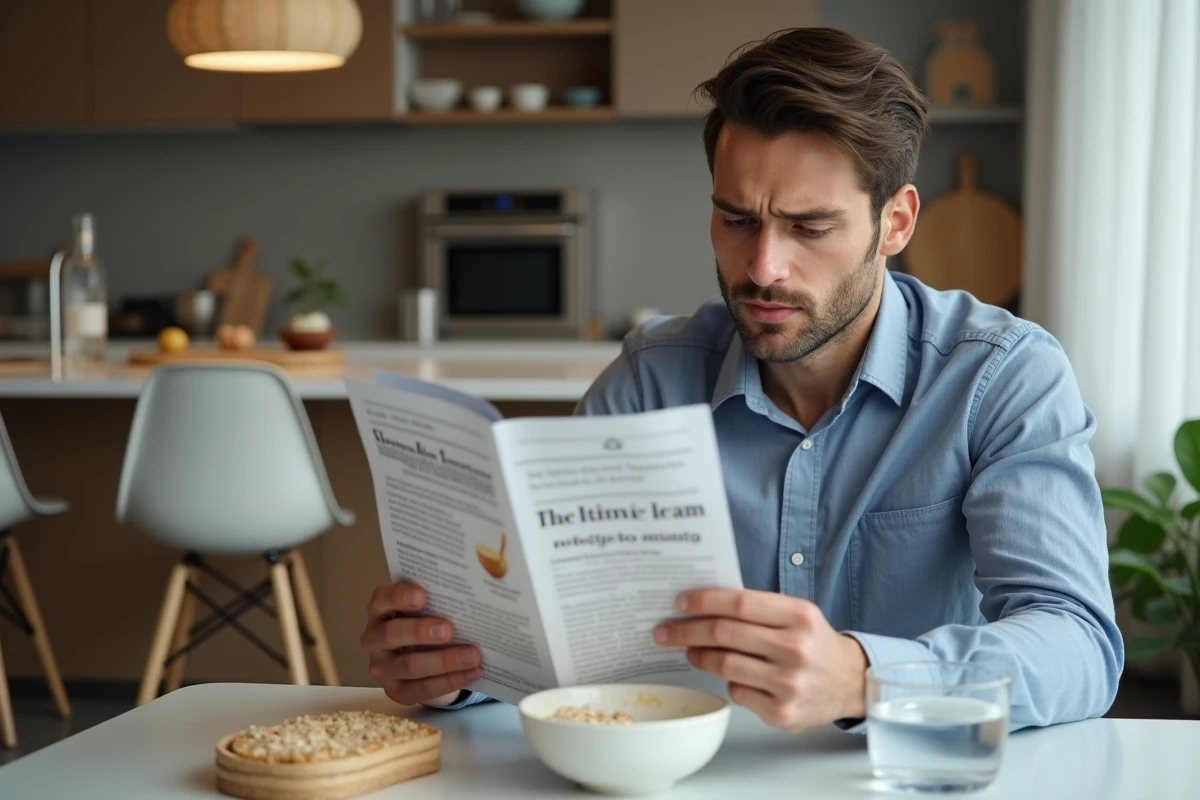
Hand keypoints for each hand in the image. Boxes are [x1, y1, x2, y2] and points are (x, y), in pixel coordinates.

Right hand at [361, 582, 481, 706]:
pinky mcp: (396, 691)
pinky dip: (451, 681)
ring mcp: (383, 668)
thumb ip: (438, 599)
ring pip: (410, 666)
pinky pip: (423, 688)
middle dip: (420, 631)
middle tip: (449, 629)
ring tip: (472, 655)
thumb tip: (472, 589)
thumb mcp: (427, 609)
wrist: (426, 660)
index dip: (398, 597)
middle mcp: (374, 639)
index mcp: (380, 611)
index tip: (422, 595)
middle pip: (392, 634)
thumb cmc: (427, 623)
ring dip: (444, 661)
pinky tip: (473, 672)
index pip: (381, 600)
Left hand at [653, 589, 867, 731]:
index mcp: (799, 616)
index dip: (704, 601)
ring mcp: (789, 684)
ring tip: (690, 651)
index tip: (679, 603)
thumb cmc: (814, 642)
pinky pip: (738, 693)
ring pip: (726, 665)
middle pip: (726, 634)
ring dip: (699, 656)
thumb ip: (758, 609)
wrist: (849, 682)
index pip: (740, 603)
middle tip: (664, 631)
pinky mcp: (782, 713)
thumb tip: (703, 604)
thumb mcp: (796, 614)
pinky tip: (728, 676)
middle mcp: (796, 649)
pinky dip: (728, 682)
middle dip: (687, 630)